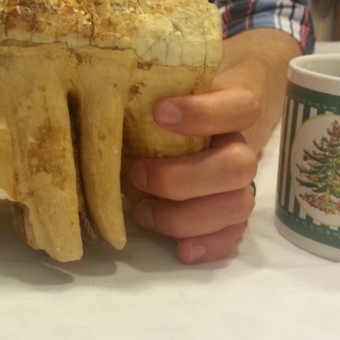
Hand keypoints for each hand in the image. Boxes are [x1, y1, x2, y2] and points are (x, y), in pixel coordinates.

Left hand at [129, 84, 259, 263]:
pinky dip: (208, 245)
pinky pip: (232, 235)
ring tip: (142, 212)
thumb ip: (145, 91)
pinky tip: (181, 250)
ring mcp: (239, 183)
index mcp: (230, 107)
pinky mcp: (230, 214)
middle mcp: (239, 146)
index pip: (240, 107)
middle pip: (239, 167)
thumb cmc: (164, 103)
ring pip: (237, 205)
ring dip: (186, 216)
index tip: (159, 113)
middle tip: (137, 174)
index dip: (204, 114)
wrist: (185, 122)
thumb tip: (99, 98)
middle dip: (183, 178)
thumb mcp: (159, 89)